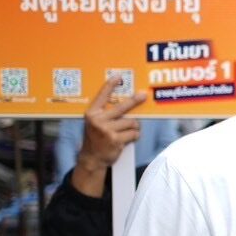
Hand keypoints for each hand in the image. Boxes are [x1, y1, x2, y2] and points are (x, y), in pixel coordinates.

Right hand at [72, 77, 146, 195]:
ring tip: (124, 133)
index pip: (102, 96)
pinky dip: (133, 136)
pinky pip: (134, 133)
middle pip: (122, 107)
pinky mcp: (116, 140)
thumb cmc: (96, 138)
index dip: (110, 86)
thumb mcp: (95, 123)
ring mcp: (107, 130)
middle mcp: (98, 120)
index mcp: (92, 113)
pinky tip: (125, 140)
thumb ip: (106, 113)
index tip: (118, 77)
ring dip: (133, 128)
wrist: (92, 158)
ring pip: (132, 122)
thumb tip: (128, 103)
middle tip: (143, 95)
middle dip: (135, 101)